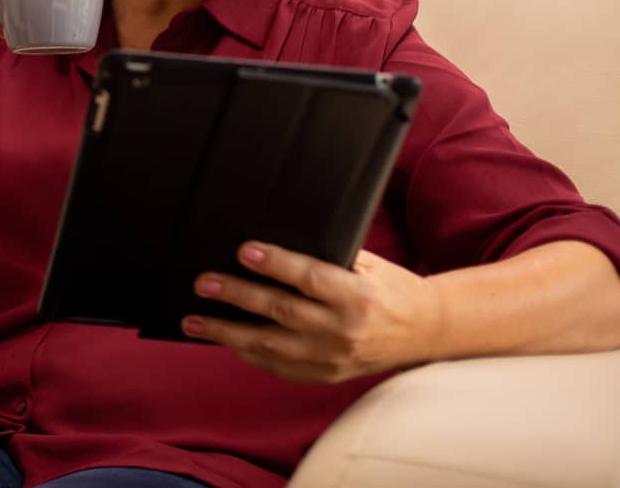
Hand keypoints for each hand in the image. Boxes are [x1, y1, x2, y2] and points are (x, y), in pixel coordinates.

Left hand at [182, 242, 444, 383]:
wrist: (425, 331)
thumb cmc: (389, 288)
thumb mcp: (368, 264)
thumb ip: (328, 256)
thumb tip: (273, 244)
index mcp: (357, 296)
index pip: (309, 278)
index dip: (275, 264)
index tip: (244, 251)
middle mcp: (344, 330)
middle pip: (281, 312)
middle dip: (237, 296)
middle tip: (203, 283)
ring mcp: (333, 358)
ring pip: (271, 346)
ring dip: (227, 333)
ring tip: (194, 321)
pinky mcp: (326, 376)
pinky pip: (279, 368)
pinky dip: (249, 354)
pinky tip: (225, 341)